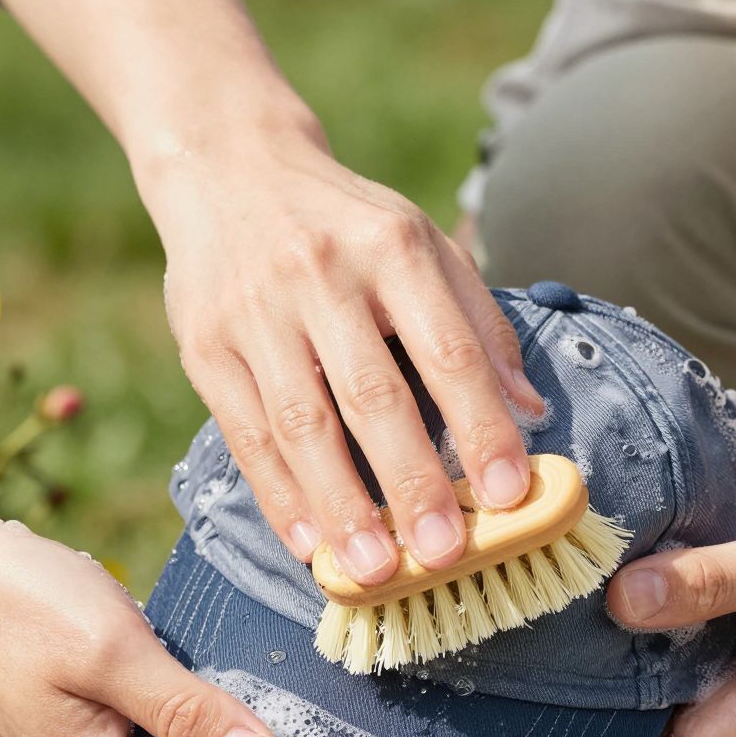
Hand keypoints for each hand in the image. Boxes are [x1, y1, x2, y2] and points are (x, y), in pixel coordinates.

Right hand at [137, 123, 543, 584]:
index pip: (449, 350)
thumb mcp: (423, 244)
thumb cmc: (347, 224)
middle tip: (444, 553)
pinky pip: (245, 432)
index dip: (481, 426)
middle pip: (372, 394)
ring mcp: (255, 312)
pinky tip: (309, 544)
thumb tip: (531, 413)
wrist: (228, 166)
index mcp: (392, 248)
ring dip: (341, 505)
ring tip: (376, 570)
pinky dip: (279, 495)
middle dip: (411, 481)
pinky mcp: (204, 345)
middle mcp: (320, 276)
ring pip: (301, 423)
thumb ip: (480, 325)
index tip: (509, 496)